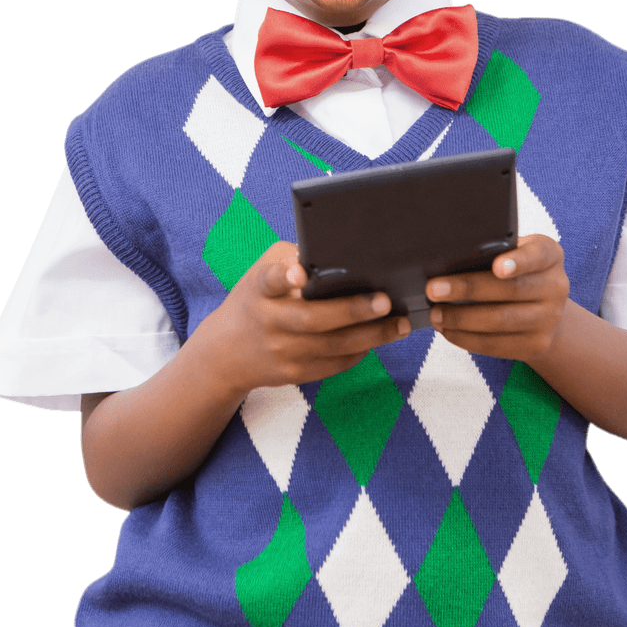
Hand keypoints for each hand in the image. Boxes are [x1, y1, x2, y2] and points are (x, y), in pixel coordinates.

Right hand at [210, 241, 410, 394]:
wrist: (225, 354)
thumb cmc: (256, 300)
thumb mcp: (262, 270)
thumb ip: (293, 259)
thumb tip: (337, 252)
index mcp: (259, 289)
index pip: (269, 280)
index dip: (284, 276)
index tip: (298, 272)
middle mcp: (269, 322)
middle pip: (313, 320)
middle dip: (352, 311)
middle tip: (385, 301)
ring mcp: (282, 353)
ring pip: (332, 348)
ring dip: (371, 336)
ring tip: (400, 323)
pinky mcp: (294, 374)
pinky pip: (334, 365)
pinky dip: (360, 352)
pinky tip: (381, 337)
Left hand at [425, 235, 568, 365]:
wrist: (544, 310)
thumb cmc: (516, 272)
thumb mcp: (515, 253)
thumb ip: (493, 251)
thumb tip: (448, 258)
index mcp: (550, 255)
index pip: (538, 254)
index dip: (517, 261)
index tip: (496, 266)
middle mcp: (556, 286)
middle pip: (510, 290)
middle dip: (467, 290)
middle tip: (434, 289)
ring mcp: (549, 319)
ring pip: (501, 321)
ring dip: (461, 319)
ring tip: (436, 313)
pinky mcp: (536, 345)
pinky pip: (497, 345)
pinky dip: (467, 338)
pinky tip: (447, 330)